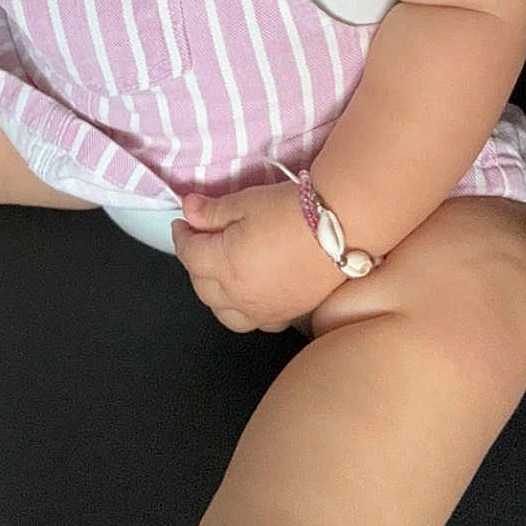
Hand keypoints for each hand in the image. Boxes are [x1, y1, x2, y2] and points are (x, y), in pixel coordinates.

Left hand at [171, 178, 345, 332]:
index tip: (183, 222)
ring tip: (219, 273)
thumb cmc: (292, 210)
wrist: (342, 226)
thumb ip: (213, 211)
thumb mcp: (247, 202)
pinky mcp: (289, 314)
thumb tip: (188, 210)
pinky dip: (246, 311)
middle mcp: (240, 295)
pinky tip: (250, 294)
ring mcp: (265, 310)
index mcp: (224, 265)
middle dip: (195, 264)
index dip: (182, 236)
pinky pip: (257, 323)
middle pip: (202, 287)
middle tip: (199, 241)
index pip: (189, 255)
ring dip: (215, 295)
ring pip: (225, 314)